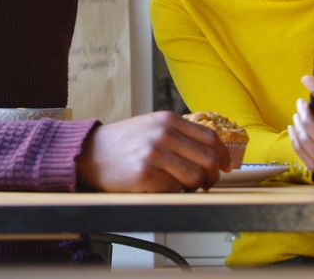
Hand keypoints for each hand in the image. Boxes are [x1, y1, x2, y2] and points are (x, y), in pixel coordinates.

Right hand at [77, 111, 229, 192]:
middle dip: (212, 175)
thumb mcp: (150, 126)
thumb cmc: (120, 142)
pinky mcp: (146, 174)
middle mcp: (163, 134)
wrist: (88, 153)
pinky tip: (164, 188)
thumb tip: (207, 151)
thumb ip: (176, 133)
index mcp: (167, 120)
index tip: (225, 166)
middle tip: (207, 182)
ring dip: (196, 187)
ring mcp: (155, 154)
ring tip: (186, 187)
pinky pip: (174, 189)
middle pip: (208, 158)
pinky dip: (174, 192)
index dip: (222, 155)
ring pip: (195, 177)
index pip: (210, 137)